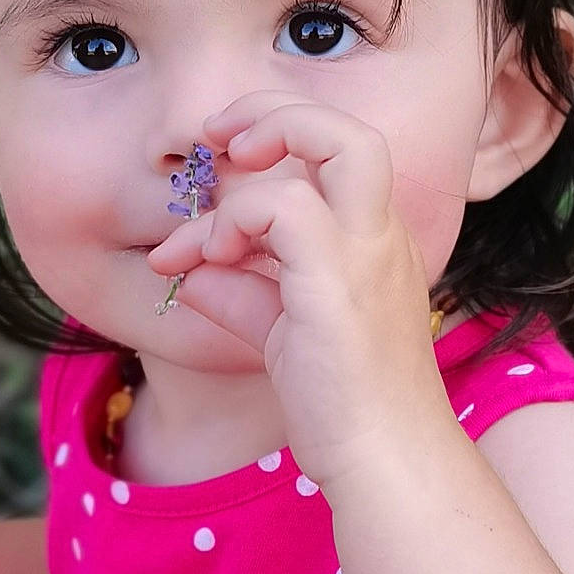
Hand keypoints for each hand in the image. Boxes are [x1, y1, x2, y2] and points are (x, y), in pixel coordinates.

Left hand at [143, 93, 446, 492]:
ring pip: (334, 141)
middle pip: (349, 128)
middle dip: (274, 112)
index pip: (336, 156)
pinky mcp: (338, 280)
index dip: (276, 139)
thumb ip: (239, 293)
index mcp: (373, 243)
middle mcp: (380, 236)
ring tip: (206, 233)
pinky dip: (232, 222)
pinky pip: (283, 206)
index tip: (224, 164)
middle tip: (221, 140)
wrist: (383, 462)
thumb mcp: (280, 336)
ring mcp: (367, 252)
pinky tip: (208, 261)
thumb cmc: (343, 409)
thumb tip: (190, 269)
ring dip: (248, 170)